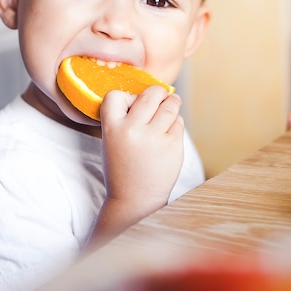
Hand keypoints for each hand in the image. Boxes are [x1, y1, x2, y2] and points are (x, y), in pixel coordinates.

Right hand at [87, 85, 183, 247]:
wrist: (136, 198)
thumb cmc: (123, 167)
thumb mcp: (112, 140)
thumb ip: (126, 117)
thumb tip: (153, 92)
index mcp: (112, 128)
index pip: (116, 95)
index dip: (126, 96)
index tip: (132, 104)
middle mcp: (133, 130)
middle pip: (151, 93)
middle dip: (157, 92)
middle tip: (159, 97)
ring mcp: (155, 137)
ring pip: (170, 105)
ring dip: (171, 103)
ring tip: (170, 106)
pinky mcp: (173, 145)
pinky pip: (178, 122)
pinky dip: (175, 124)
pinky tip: (168, 133)